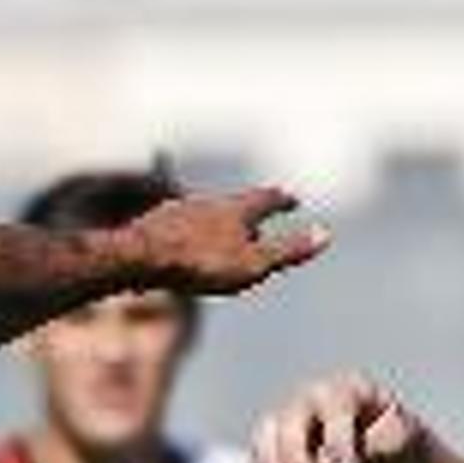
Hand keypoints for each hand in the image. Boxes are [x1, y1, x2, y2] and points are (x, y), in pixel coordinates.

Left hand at [125, 186, 328, 298]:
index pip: (267, 198)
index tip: (293, 199)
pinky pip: (177, 229)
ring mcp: (177, 211)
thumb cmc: (198, 264)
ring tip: (221, 235)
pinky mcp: (152, 226)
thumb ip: (287, 250)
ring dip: (217, 223)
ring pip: (204, 214)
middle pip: (234, 204)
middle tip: (259, 214)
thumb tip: (326, 234)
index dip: (282, 200)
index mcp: (236, 208)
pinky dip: (188, 236)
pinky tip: (180, 248)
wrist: (137, 257)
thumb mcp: (252, 263)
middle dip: (249, 211)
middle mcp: (207, 201)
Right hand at [250, 370, 420, 462]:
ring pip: (267, 434)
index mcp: (349, 388)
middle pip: (292, 417)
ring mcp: (292, 416)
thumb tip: (346, 460)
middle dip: (295, 454)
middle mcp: (314, 396)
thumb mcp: (402, 438)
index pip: (336, 408)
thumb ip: (380, 445)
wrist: (380, 442)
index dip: (338, 442)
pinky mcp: (277, 440)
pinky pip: (261, 459)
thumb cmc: (392, 436)